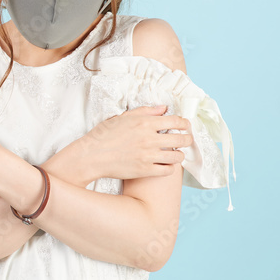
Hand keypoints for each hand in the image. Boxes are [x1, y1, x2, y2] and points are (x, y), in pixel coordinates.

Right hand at [74, 105, 192, 181]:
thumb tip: (163, 108)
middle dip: (187, 138)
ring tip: (176, 154)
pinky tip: (166, 164)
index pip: (175, 121)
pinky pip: (168, 170)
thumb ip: (145, 111)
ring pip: (177, 156)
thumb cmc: (103, 135)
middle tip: (186, 139)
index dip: (184, 123)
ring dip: (180, 155)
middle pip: (181, 139)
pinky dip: (170, 168)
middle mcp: (149, 139)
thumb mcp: (122, 117)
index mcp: (144, 123)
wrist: (91, 156)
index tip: (185, 125)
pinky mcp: (145, 170)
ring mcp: (148, 156)